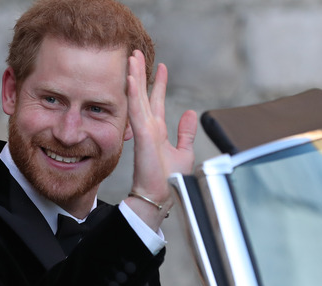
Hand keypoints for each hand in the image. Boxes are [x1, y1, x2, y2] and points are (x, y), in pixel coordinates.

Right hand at [125, 50, 197, 229]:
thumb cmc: (169, 180)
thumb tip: (191, 113)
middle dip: (140, 73)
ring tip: (132, 58)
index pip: (156, 101)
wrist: (160, 196)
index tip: (161, 67)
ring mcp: (144, 131)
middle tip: (137, 53)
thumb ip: (186, 132)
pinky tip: (131, 79)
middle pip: (143, 94)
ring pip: (137, 98)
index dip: (159, 83)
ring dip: (134, 77)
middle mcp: (148, 128)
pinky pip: (136, 111)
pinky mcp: (142, 136)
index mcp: (157, 131)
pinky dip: (133, 94)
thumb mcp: (183, 152)